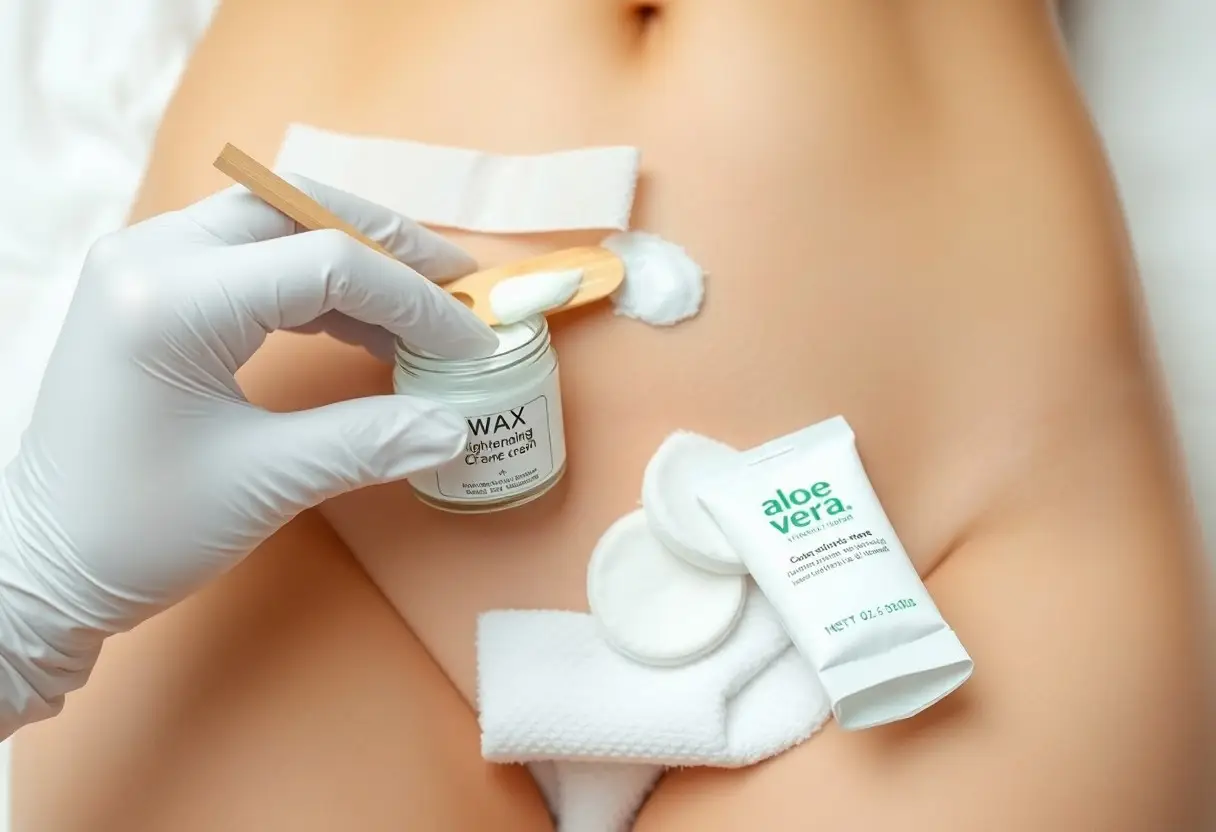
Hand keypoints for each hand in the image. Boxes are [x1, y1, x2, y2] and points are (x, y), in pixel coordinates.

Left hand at [0, 178, 496, 730]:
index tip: (470, 344)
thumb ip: (369, 441)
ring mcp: (145, 264)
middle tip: (461, 281)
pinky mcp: (151, 287)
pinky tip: (365, 323)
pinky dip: (315, 280)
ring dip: (356, 256)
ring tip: (426, 299)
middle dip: (389, 243)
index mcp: (170, 299)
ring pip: (275, 220)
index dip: (414, 302)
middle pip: (297, 207)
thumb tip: (456, 426)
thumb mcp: (264, 482)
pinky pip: (250, 255)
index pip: (325, 264)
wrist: (41, 561)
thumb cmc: (136, 530)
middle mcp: (150, 256)